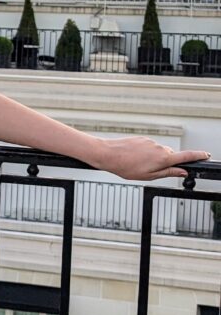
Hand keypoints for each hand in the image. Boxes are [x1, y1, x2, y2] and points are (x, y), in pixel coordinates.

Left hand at [93, 136, 210, 180]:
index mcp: (163, 158)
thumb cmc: (125, 167)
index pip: (186, 156)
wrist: (108, 154)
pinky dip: (146, 153)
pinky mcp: (143, 138)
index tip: (206, 155)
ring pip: (159, 152)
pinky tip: (134, 158)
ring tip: (138, 164)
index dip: (198, 156)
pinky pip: (150, 147)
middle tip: (150, 170)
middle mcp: (159, 147)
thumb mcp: (148, 176)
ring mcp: (151, 142)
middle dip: (166, 163)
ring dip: (154, 159)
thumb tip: (182, 172)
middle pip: (171, 156)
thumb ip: (168, 173)